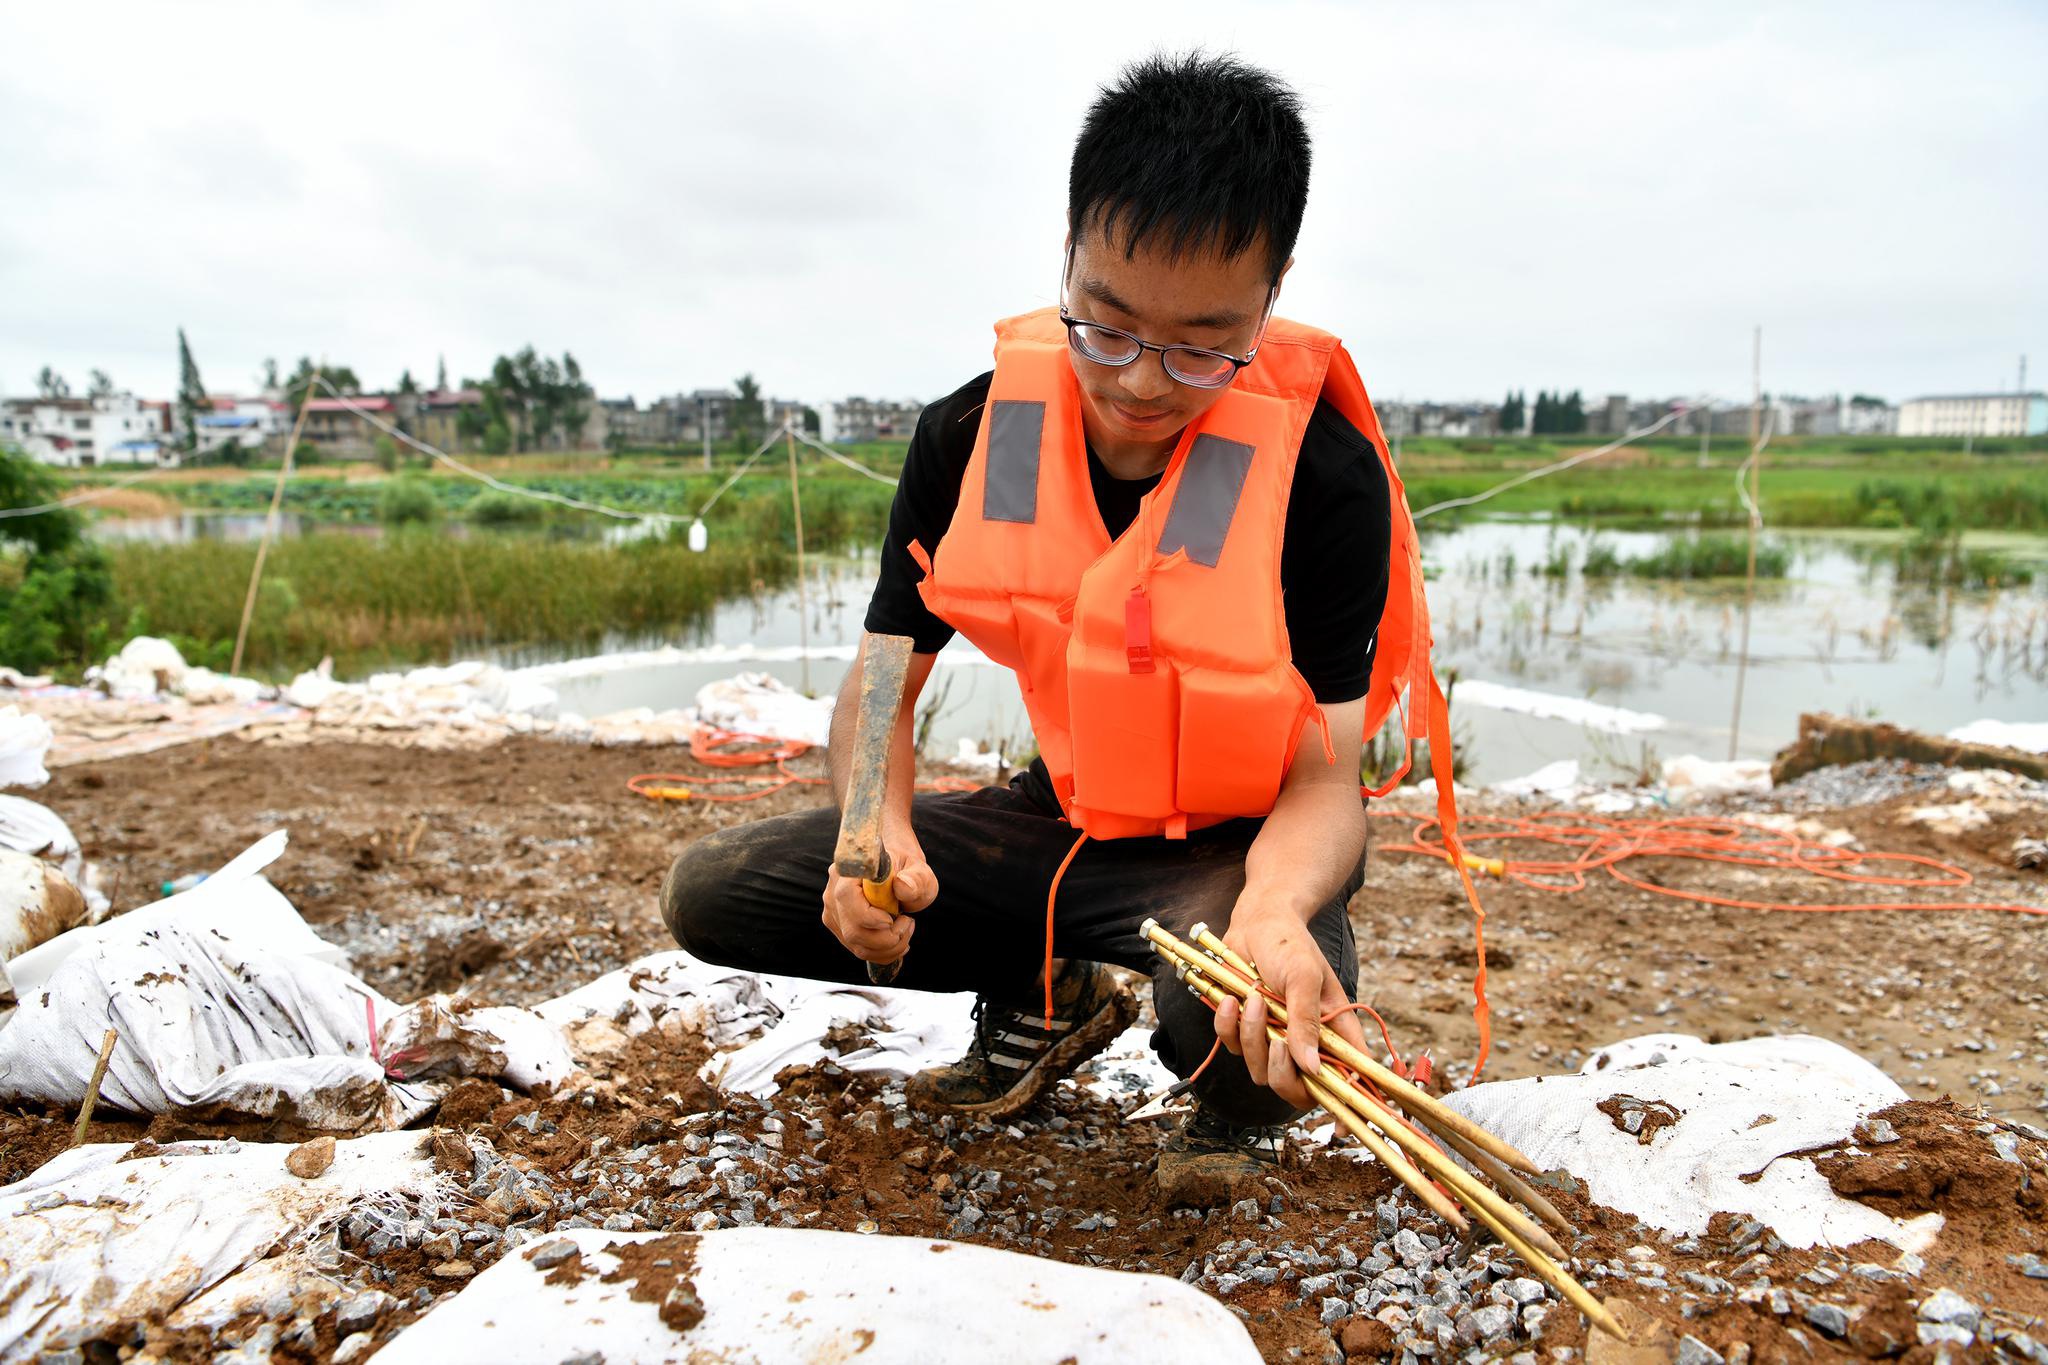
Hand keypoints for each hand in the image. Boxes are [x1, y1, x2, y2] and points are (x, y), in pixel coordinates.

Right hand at [821, 830, 937, 964]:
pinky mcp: (839, 927)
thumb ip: (916, 879)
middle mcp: (834, 891)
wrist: (897, 873)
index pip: (846, 896)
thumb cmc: (907, 871)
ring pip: (856, 944)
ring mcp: (834, 912)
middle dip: (886, 937)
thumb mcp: (919, 871)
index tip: (892, 917)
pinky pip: (858, 948)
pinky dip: (882, 952)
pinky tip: (897, 940)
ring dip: (888, 947)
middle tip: (907, 923)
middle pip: (852, 929)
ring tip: (905, 929)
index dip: (869, 916)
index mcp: (851, 870)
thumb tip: (902, 886)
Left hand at [1211, 902, 1367, 1110]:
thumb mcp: (1304, 977)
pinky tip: (1231, 999)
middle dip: (1284, 1073)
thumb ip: (1306, 1023)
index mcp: (1335, 1032)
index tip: (1343, 1129)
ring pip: (1262, 1071)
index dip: (1349, 1108)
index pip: (1349, 1079)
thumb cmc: (1289, 944)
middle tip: (1279, 1042)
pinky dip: (1228, 1026)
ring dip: (1253, 1038)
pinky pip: (1232, 1048)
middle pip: (1299, 1089)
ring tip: (1253, 999)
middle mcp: (1306, 1042)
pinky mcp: (1244, 1030)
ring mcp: (1274, 1038)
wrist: (1256, 921)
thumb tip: (1313, 1069)